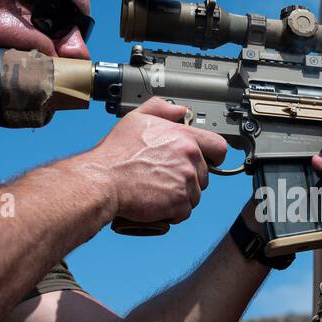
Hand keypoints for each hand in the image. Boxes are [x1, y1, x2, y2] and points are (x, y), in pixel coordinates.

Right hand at [88, 97, 228, 223]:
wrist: (103, 180)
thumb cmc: (115, 153)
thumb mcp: (136, 119)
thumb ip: (160, 109)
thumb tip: (179, 111)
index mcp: (183, 136)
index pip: (218, 146)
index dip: (213, 156)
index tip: (209, 161)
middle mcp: (188, 157)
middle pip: (203, 175)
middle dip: (188, 179)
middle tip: (165, 178)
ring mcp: (185, 180)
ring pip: (194, 195)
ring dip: (179, 197)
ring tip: (157, 191)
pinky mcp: (179, 202)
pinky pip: (184, 212)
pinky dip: (171, 213)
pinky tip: (156, 203)